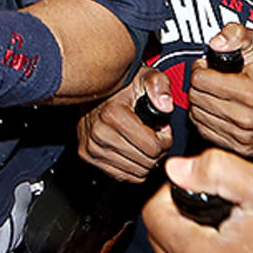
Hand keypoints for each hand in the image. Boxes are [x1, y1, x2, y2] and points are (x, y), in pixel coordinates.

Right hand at [76, 65, 173, 181]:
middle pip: (146, 162)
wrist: (92, 92)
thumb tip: (165, 105)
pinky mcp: (87, 156)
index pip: (153, 147)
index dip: (165, 139)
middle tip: (152, 136)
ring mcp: (91, 146)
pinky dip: (131, 167)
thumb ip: (158, 85)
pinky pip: (121, 175)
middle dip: (156, 151)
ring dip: (144, 160)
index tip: (160, 129)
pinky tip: (131, 150)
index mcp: (112, 114)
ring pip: (135, 172)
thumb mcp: (144, 77)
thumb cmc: (121, 87)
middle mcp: (98, 132)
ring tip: (141, 142)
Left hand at [189, 23, 252, 155]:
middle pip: (195, 96)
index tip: (209, 68)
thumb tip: (216, 42)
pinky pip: (204, 130)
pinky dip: (206, 119)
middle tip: (212, 80)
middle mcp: (245, 118)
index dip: (201, 69)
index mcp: (249, 93)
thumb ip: (236, 36)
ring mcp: (242, 135)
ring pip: (197, 114)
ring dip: (201, 102)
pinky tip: (218, 109)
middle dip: (200, 85)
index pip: (199, 79)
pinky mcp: (239, 147)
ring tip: (215, 94)